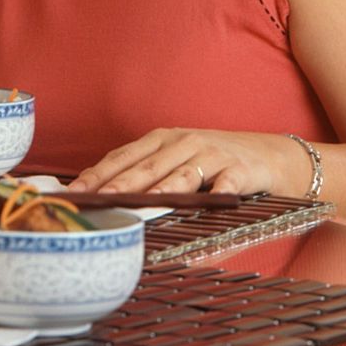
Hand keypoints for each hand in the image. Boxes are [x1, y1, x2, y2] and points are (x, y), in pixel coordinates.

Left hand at [67, 127, 305, 196]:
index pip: (122, 157)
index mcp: (161, 140)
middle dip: (118, 184)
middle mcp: (183, 142)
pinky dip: (217, 192)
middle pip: (145, 166)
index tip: (73, 192)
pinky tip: (207, 202)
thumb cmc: (215, 163)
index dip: (97, 174)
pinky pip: (226, 183)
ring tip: (141, 204)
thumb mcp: (177, 162)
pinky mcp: (241, 169)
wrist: (272, 157)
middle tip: (96, 201)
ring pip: (181, 175)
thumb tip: (100, 194)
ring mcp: (212, 154)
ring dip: (160, 190)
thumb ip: (145, 174)